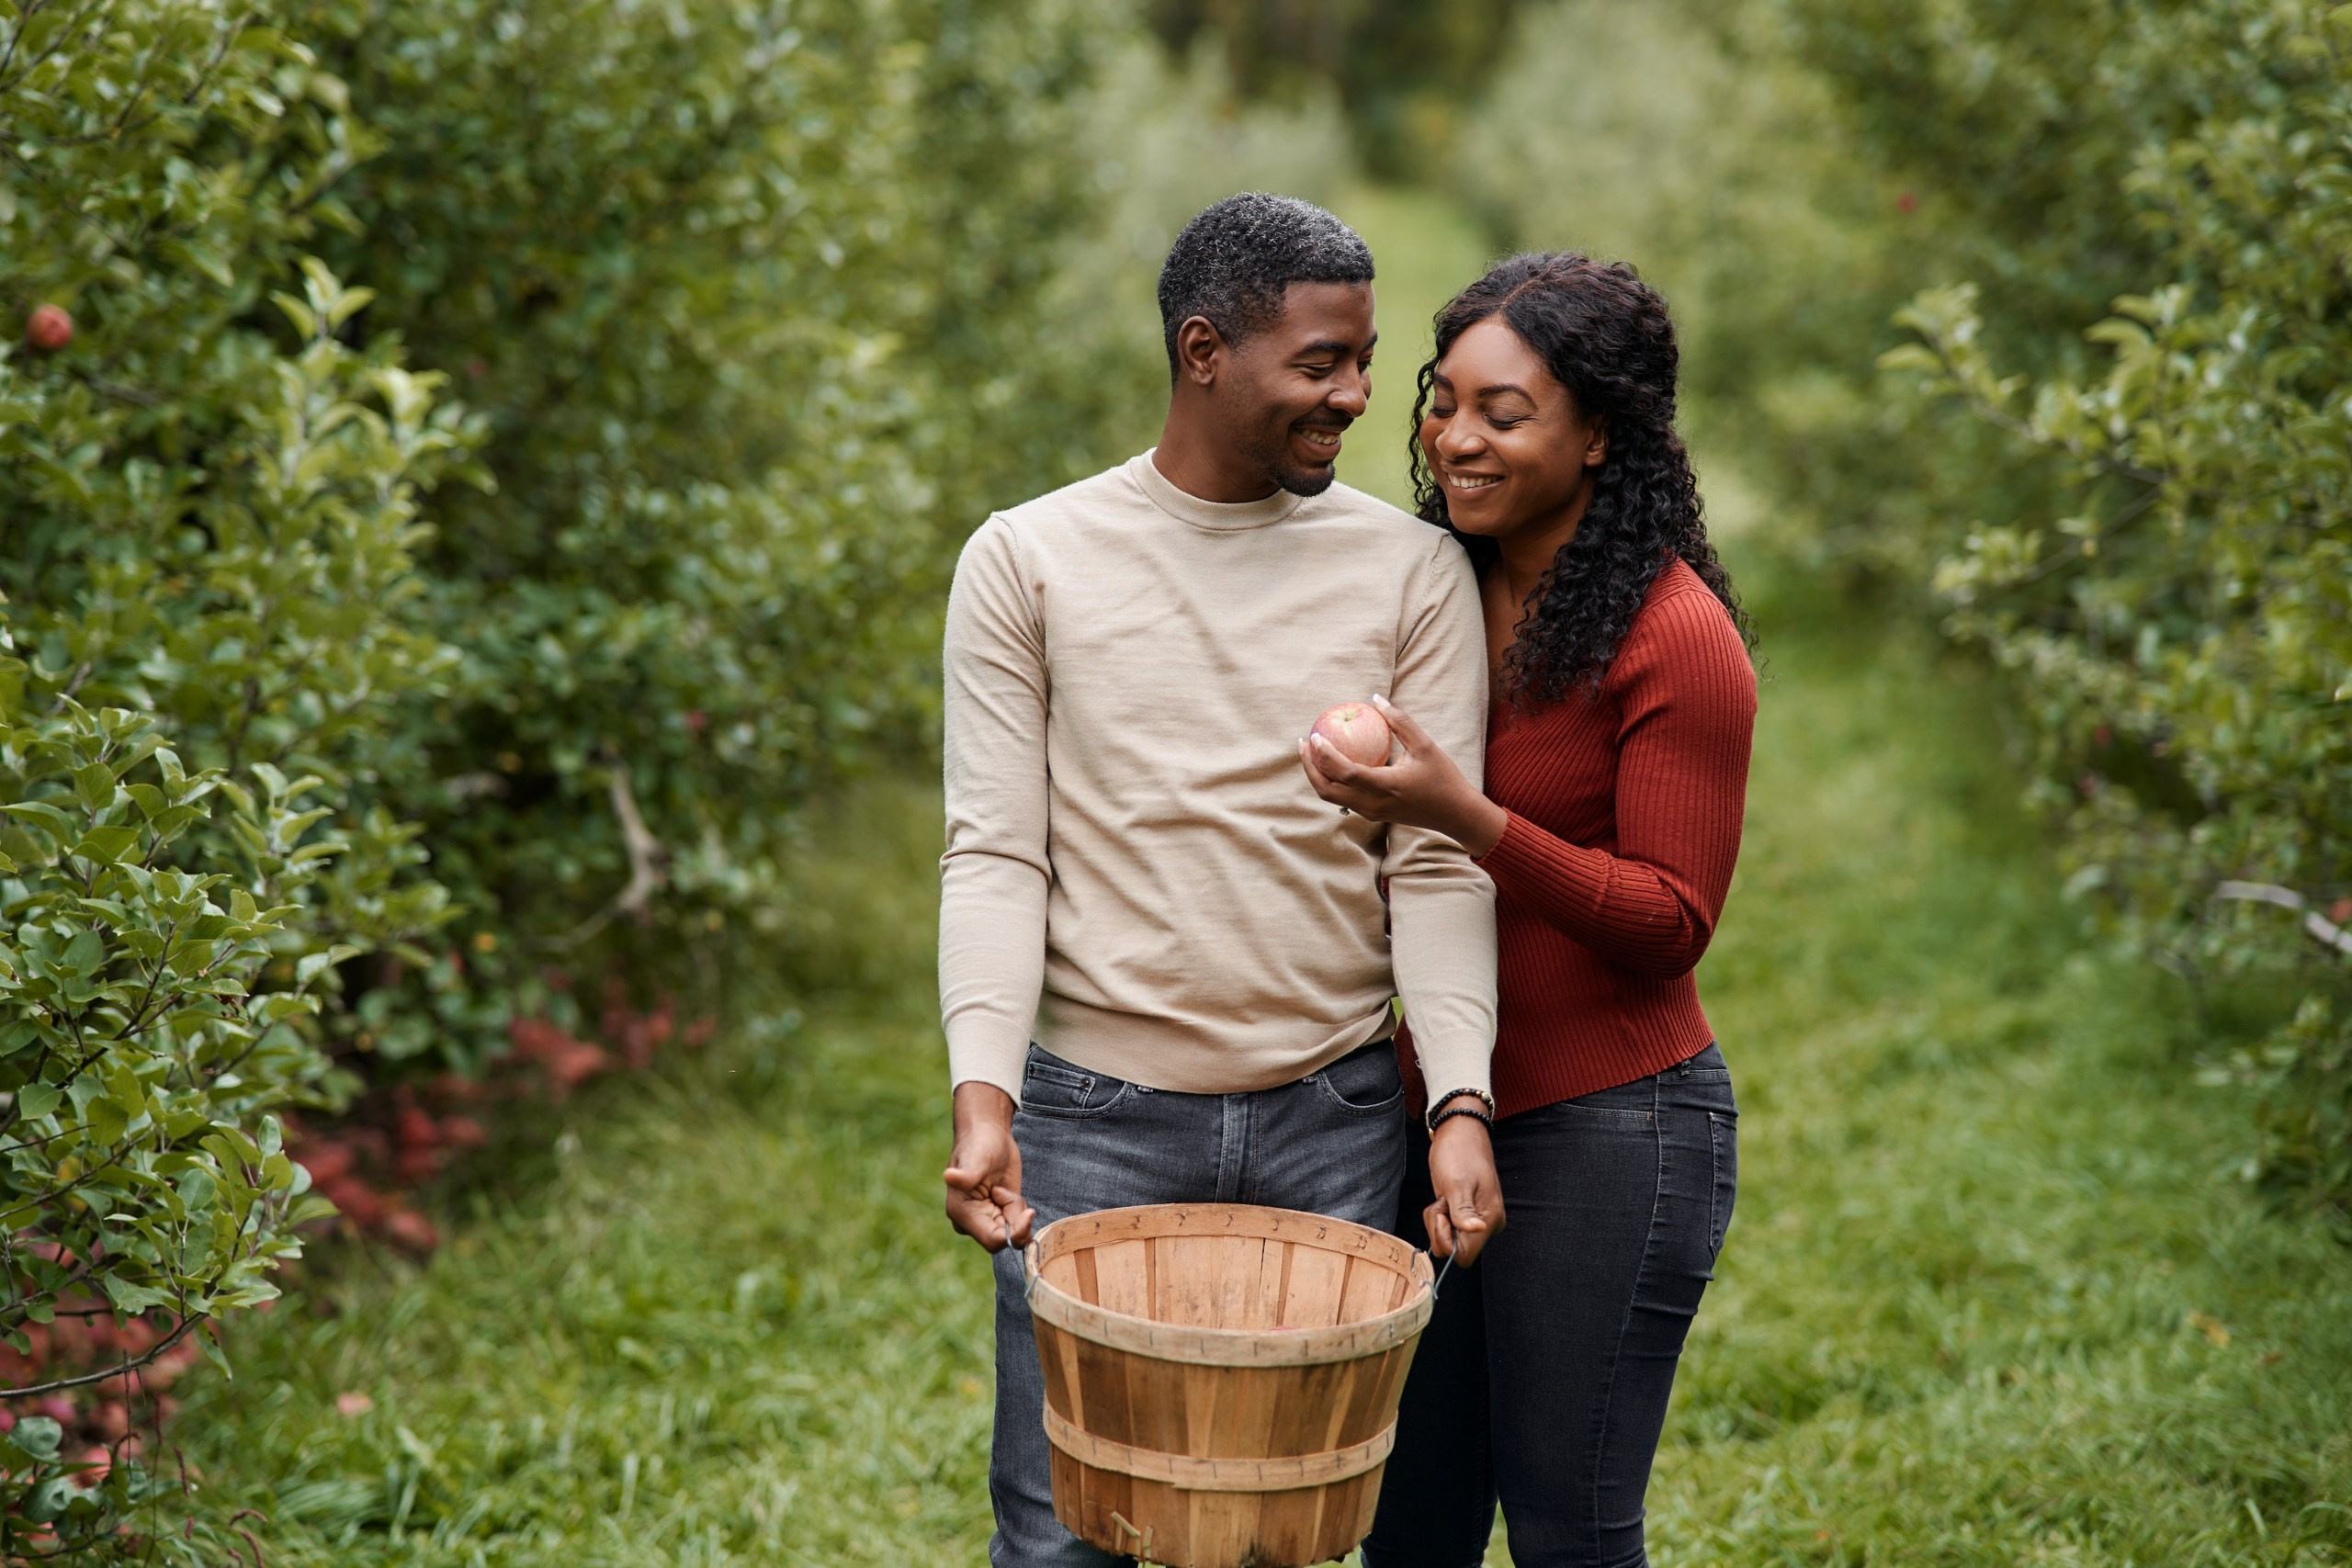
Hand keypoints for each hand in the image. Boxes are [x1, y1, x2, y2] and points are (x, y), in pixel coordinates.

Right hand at [943, 1082, 1034, 1252]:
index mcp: (962, 1213)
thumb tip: (949, 1176)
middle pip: (1005, 1239)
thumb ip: (967, 1174)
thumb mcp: (977, 1157)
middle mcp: (971, 1222)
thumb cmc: (979, 1142)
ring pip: (1013, 1231)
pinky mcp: (997, 1215)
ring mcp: (984, 1220)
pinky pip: (1016, 1224)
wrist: (988, 1134)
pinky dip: (1019, 1210)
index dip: (1013, 1232)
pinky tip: (1006, 1192)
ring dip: (1016, 1210)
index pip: (993, 1240)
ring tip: (1002, 1187)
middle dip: (1015, 1216)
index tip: (1029, 1212)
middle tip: (1005, 1190)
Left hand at [1300, 695, 1507, 855]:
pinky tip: (1334, 763)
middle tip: (1305, 743)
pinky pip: (1343, 799)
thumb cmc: (1443, 778)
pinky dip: (1332, 782)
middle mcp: (1371, 804)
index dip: (1325, 754)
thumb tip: (1376, 698)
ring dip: (1318, 775)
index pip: (1344, 772)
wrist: (1454, 814)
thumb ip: (1400, 722)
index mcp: (1384, 787)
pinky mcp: (1372, 815)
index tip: (1314, 735)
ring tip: (1313, 752)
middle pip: (1327, 790)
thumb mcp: (1425, 745)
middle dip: (1309, 767)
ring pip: (1332, 797)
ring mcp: (1370, 813)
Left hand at [1423, 1113, 1504, 1265]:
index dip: (1446, 1239)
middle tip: (1443, 1200)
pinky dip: (1438, 1215)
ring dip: (1436, 1219)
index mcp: (1489, 1219)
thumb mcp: (1456, 1183)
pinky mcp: (1463, 1214)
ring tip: (1445, 1195)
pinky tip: (1444, 1197)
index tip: (1443, 1212)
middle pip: (1452, 1249)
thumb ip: (1463, 1211)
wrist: (1460, 1133)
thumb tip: (1477, 1229)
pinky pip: (1444, 1228)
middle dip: (1439, 1227)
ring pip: (1445, 1239)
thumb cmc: (1459, 1153)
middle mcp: (1484, 1224)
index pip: (1464, 1255)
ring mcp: (1473, 1220)